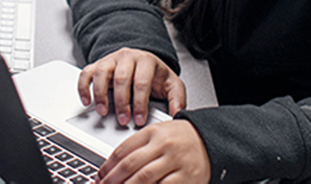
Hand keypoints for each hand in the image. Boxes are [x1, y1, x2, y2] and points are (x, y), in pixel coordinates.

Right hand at [78, 48, 185, 126]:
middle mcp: (128, 57)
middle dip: (122, 102)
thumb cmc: (156, 76)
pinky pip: (86, 72)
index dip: (140, 102)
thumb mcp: (171, 84)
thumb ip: (176, 98)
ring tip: (103, 111)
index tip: (139, 119)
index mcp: (147, 60)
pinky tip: (87, 100)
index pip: (142, 81)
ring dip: (100, 94)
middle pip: (122, 77)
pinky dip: (84, 87)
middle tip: (123, 120)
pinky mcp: (98, 64)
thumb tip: (177, 114)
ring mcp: (112, 59)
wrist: (144, 62)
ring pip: (102, 72)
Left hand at [95, 119, 210, 183]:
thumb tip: (114, 165)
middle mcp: (164, 145)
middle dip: (113, 180)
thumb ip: (138, 145)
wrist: (210, 141)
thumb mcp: (159, 132)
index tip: (100, 176)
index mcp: (154, 132)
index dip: (108, 166)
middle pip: (131, 165)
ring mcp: (175, 162)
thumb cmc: (181, 138)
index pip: (124, 149)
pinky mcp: (186, 178)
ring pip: (144, 179)